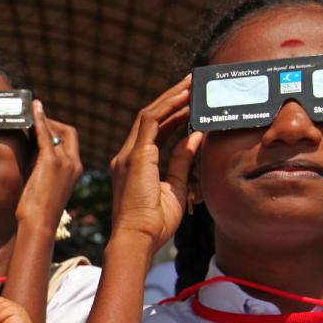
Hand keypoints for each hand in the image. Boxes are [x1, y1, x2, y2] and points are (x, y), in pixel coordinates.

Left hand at [17, 102, 81, 229]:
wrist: (39, 225)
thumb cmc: (38, 212)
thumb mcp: (45, 186)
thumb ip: (43, 169)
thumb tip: (31, 155)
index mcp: (76, 171)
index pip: (71, 143)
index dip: (58, 132)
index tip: (43, 128)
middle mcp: (74, 163)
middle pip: (68, 132)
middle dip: (52, 124)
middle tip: (35, 120)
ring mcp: (65, 162)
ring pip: (56, 131)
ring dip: (43, 121)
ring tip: (29, 113)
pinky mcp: (51, 161)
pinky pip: (45, 134)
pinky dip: (39, 120)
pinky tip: (32, 110)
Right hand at [109, 75, 202, 255]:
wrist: (137, 239)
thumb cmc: (154, 224)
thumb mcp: (175, 188)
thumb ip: (182, 161)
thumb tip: (196, 136)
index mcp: (134, 166)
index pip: (153, 132)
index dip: (171, 116)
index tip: (189, 104)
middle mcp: (126, 157)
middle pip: (149, 119)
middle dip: (170, 100)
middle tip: (191, 84)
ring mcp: (128, 155)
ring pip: (149, 115)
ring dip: (171, 98)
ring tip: (190, 85)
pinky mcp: (135, 156)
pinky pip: (151, 121)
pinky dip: (168, 107)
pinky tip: (185, 98)